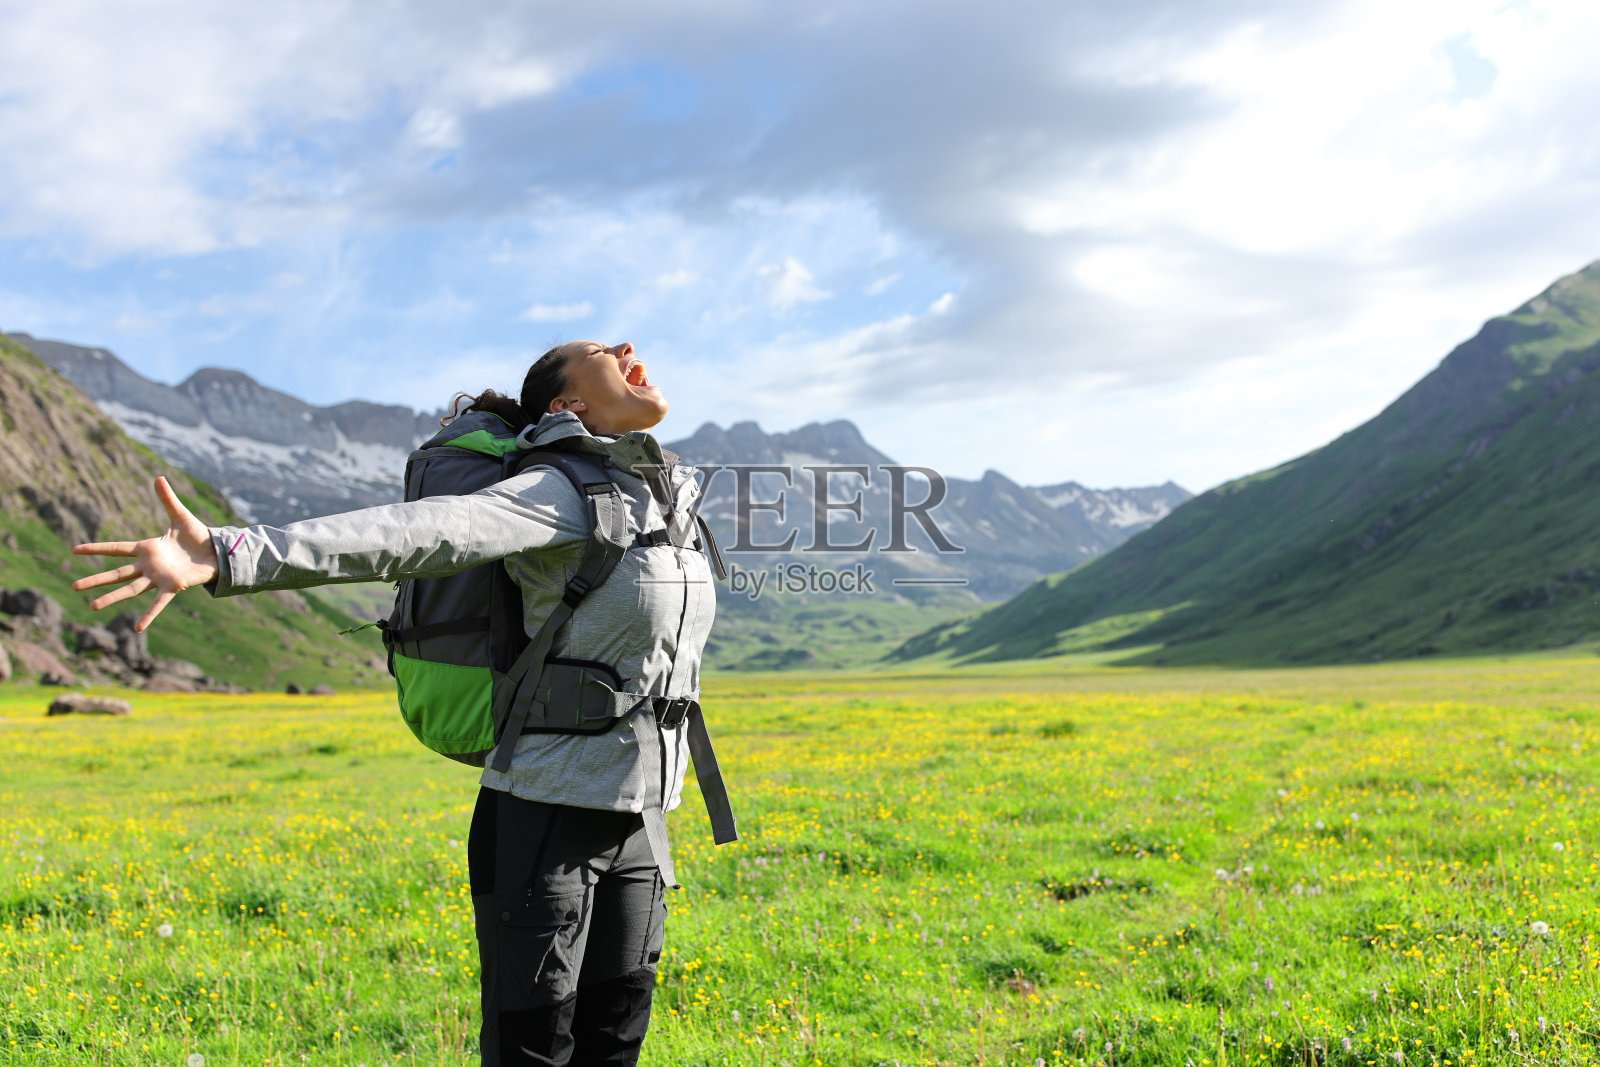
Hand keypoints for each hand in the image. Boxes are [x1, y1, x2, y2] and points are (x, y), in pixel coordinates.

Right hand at [71, 476, 220, 631]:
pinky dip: (149, 615)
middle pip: (117, 573)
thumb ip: (168, 499)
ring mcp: (159, 577)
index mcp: (147, 548)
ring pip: (130, 589)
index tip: (74, 550)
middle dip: (96, 580)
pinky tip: (137, 628)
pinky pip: (158, 603)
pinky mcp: (173, 586)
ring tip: (92, 606)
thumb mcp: (181, 516)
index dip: (96, 549)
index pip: (116, 549)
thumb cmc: (198, 536)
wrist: (217, 552)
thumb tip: (158, 477)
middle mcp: (149, 565)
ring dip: (112, 597)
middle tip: (73, 587)